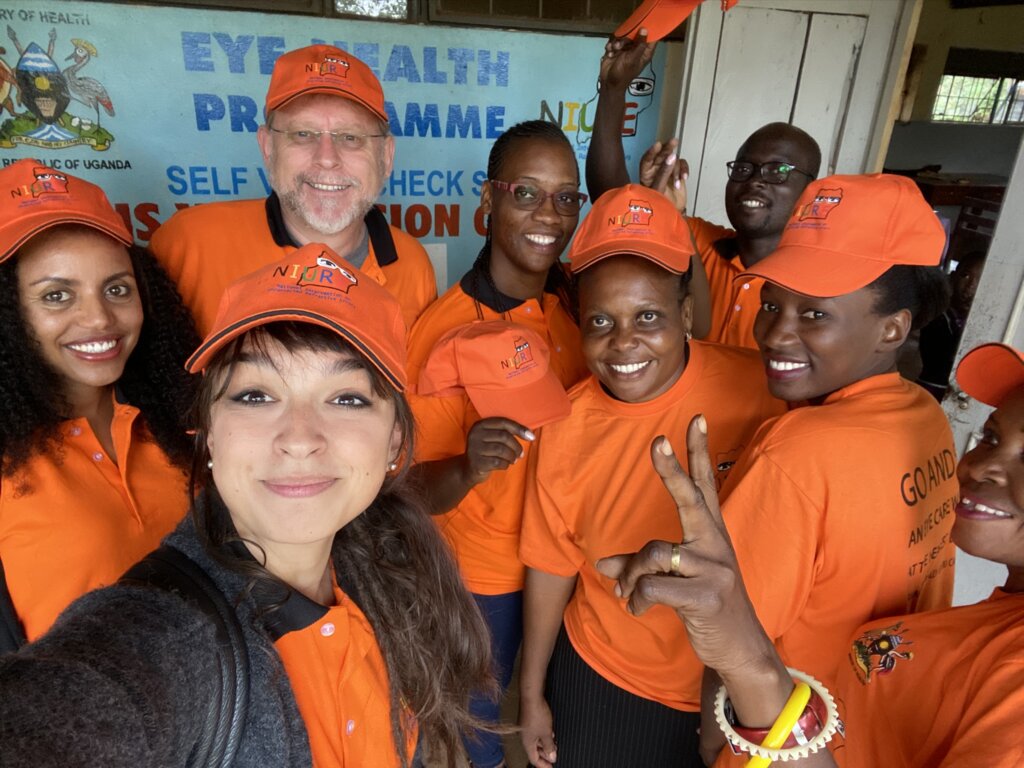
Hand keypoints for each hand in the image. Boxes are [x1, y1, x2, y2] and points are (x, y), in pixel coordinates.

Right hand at [463, 417, 532, 484]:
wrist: (468, 469)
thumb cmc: (487, 451)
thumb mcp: (491, 438)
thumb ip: (506, 432)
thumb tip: (530, 435)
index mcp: (480, 424)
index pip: (503, 422)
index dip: (519, 429)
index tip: (531, 437)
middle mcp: (475, 434)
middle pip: (504, 436)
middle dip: (516, 446)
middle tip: (520, 454)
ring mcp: (474, 448)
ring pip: (502, 450)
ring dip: (512, 456)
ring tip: (513, 460)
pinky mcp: (476, 462)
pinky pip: (498, 462)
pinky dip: (506, 464)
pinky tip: (505, 465)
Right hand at [519, 695, 556, 767]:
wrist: (531, 696)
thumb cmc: (537, 714)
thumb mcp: (546, 733)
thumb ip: (549, 746)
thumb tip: (551, 757)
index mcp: (527, 743)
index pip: (534, 759)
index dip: (543, 765)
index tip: (551, 767)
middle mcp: (524, 737)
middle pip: (534, 751)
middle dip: (545, 755)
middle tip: (554, 756)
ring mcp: (526, 728)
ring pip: (536, 741)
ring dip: (545, 745)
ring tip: (555, 746)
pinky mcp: (528, 720)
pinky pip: (536, 733)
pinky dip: (543, 736)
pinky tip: (550, 734)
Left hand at [596, 416, 769, 676]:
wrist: (741, 649)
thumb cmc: (706, 607)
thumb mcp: (676, 582)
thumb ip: (639, 568)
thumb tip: (602, 565)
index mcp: (711, 535)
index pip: (706, 484)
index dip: (699, 452)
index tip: (696, 419)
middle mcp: (716, 545)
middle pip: (691, 499)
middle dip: (672, 470)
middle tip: (657, 442)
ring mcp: (714, 570)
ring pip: (654, 554)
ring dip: (631, 576)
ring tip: (626, 593)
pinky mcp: (706, 597)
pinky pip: (652, 587)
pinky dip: (636, 599)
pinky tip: (636, 608)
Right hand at [599, 30, 655, 90]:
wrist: (609, 83)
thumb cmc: (623, 74)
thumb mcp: (633, 59)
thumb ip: (639, 44)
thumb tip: (645, 30)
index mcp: (644, 52)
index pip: (651, 38)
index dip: (650, 30)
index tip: (643, 24)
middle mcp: (636, 49)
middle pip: (634, 34)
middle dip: (625, 38)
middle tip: (619, 45)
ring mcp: (625, 49)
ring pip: (623, 36)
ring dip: (616, 42)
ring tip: (613, 50)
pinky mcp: (616, 49)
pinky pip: (614, 41)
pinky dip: (610, 45)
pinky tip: (609, 52)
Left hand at [639, 139, 687, 212]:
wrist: (673, 212)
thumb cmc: (660, 204)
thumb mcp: (660, 188)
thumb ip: (664, 172)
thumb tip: (671, 156)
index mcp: (646, 174)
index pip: (647, 160)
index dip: (651, 151)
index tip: (657, 145)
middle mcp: (656, 170)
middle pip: (661, 155)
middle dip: (667, 149)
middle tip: (674, 142)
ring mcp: (667, 170)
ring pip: (673, 159)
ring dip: (676, 169)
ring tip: (678, 182)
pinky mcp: (677, 172)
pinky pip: (682, 164)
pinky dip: (684, 169)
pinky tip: (684, 178)